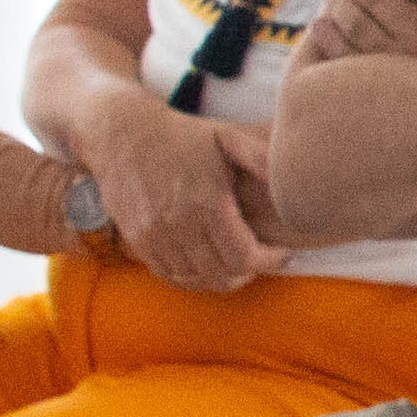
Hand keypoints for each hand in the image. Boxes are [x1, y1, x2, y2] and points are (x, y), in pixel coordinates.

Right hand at [69, 99, 284, 290]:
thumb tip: (294, 179)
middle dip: (249, 272)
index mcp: (207, 204)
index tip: (281, 253)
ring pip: (196, 280)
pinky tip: (206, 266)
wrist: (123, 136)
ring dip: (222, 277)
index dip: (270, 261)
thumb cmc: (183, 138)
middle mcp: (178, 225)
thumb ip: (261, 160)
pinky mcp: (137, 241)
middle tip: (260, 259)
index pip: (245, 256)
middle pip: (223, 274)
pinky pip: (169, 275)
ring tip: (236, 264)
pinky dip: (192, 278)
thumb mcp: (228, 139)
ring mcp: (154, 236)